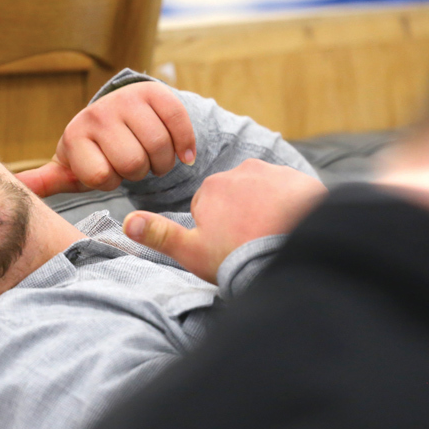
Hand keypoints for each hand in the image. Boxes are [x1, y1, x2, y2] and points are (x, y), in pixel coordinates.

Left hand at [16, 81, 196, 196]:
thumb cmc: (94, 153)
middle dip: (138, 173)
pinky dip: (185, 145)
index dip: (110, 182)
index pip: (102, 177)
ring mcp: (127, 100)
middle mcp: (97, 114)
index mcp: (75, 136)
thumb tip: (13, 185)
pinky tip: (181, 153)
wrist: (119, 115)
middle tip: (131, 165)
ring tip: (151, 159)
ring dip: (163, 163)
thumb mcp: (70, 169)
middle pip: (133, 164)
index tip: (106, 173)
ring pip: (158, 148)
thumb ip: (45, 182)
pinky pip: (179, 125)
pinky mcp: (155, 92)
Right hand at [123, 159, 326, 282]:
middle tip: (249, 244)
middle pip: (236, 197)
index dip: (215, 231)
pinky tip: (293, 229)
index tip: (227, 247)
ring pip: (263, 194)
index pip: (207, 207)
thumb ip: (158, 234)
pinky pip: (292, 193)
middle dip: (240, 216)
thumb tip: (127, 221)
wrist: (293, 255)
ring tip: (271, 238)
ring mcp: (274, 174)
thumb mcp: (191, 252)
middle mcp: (241, 171)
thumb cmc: (237, 257)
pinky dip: (292, 207)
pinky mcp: (302, 180)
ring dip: (265, 210)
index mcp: (211, 187)